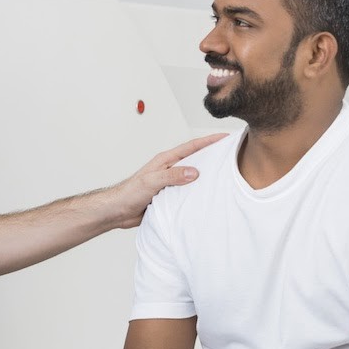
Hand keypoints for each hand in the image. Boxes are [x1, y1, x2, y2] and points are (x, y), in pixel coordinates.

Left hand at [104, 134, 225, 228]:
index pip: (192, 147)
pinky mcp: (170, 197)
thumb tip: (194, 172)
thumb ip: (171, 175)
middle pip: (196, 160)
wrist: (117, 211)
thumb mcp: (151, 181)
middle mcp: (170, 170)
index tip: (225, 137)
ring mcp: (171, 183)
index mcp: (165, 160)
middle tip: (231, 155)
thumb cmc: (128, 193)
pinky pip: (188, 193)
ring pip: (193, 177)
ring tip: (226, 177)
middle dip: (213, 156)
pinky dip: (198, 194)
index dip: (209, 141)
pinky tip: (207, 198)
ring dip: (207, 177)